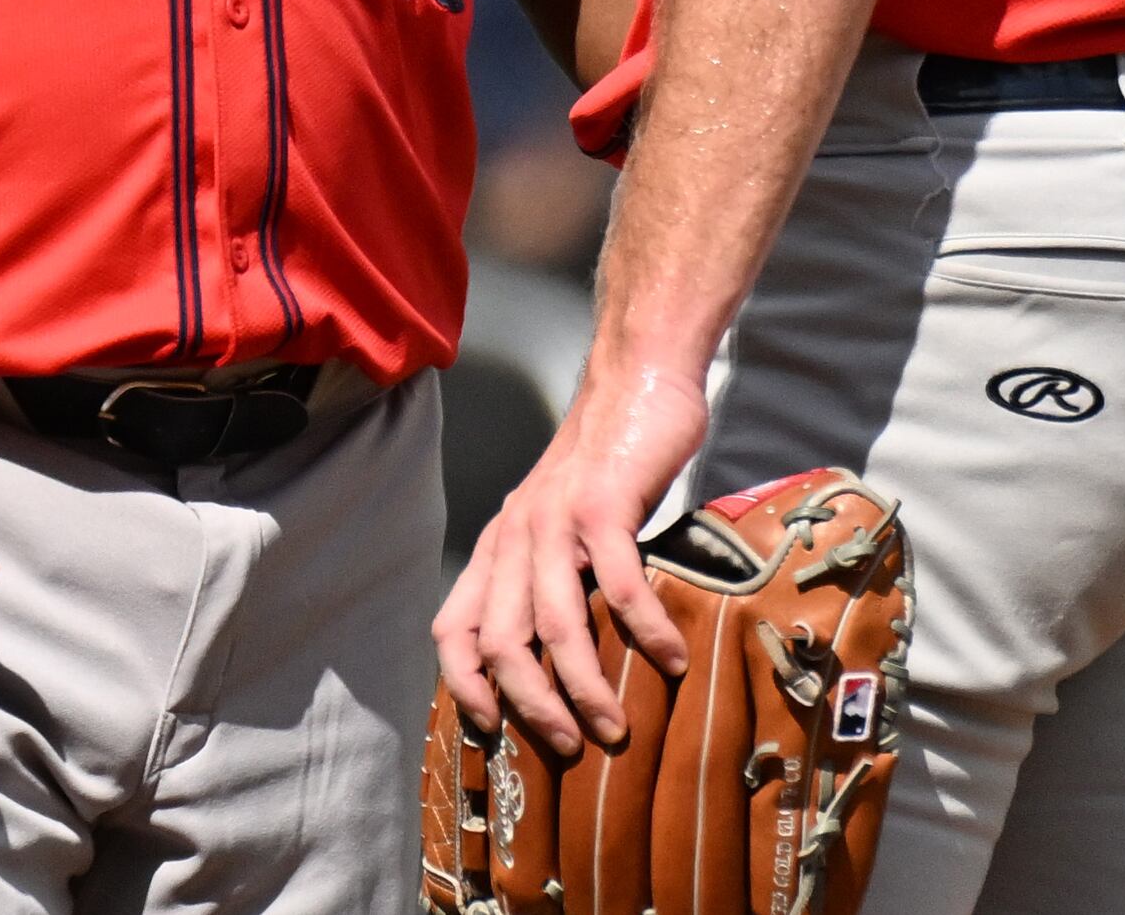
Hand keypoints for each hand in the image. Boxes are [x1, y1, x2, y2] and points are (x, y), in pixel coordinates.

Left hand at [431, 354, 707, 760]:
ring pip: (554, 624)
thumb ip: (550, 573)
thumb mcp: (557, 518)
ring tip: (617, 725)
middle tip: (572, 747)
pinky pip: (619, 584)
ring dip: (584, 685)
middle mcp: (514, 534)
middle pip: (500, 643)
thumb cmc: (606, 460)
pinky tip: (671, 657)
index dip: (464, 685)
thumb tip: (563, 656)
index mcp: (498, 545)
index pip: (453, 627)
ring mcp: (555, 518)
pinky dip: (644, 629)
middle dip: (531, 707)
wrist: (636, 376)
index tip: (495, 730)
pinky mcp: (604, 504)